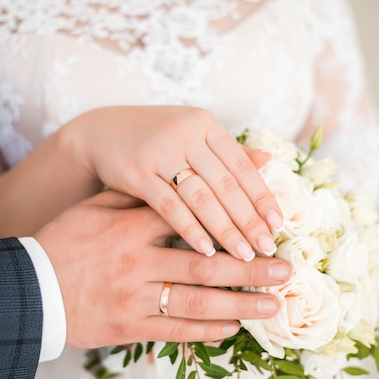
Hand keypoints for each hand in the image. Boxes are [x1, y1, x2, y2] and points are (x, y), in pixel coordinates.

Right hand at [34, 190, 290, 347]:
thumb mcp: (95, 207)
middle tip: (285, 269)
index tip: (260, 223)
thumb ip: (137, 193)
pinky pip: (175, 331)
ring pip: (196, 302)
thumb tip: (178, 172)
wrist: (29, 287)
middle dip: (250, 268)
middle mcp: (136, 261)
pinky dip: (207, 331)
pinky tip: (234, 328)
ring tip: (273, 304)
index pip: (190, 218)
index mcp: (130, 225)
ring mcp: (133, 297)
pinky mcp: (128, 327)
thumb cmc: (65, 242)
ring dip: (240, 304)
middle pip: (205, 264)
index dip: (230, 220)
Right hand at [65, 105, 283, 260]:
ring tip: (245, 255)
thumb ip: (225, 150)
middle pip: (225, 184)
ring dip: (225, 229)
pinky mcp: (135, 172)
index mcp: (204, 124)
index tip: (279, 224)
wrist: (99, 131)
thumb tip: (268, 158)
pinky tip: (206, 250)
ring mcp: (159, 152)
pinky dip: (190, 229)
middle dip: (249, 218)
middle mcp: (185, 134)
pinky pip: (169, 206)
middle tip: (268, 246)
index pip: (241, 165)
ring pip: (201, 197)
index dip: (262, 195)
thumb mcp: (189, 135)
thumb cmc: (153, 138)